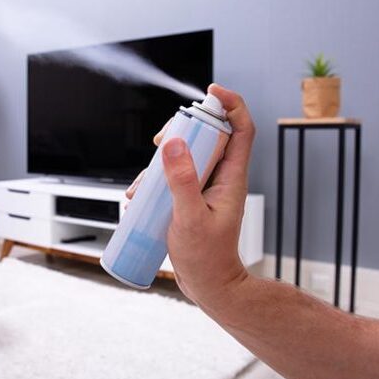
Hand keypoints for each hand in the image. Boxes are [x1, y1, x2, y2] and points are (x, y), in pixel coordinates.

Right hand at [126, 84, 254, 310]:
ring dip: (161, 161)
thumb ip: (182, 181)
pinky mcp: (190, 199)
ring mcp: (205, 188)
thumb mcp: (190, 217)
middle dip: (183, 130)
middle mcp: (220, 178)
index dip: (230, 104)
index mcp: (231, 177)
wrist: (209, 286)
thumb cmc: (207, 258)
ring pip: (186, 156)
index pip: (241, 129)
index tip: (209, 91)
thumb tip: (174, 144)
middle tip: (160, 142)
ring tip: (142, 183)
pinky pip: (173, 177)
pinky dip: (154, 181)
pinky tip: (137, 197)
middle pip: (208, 136)